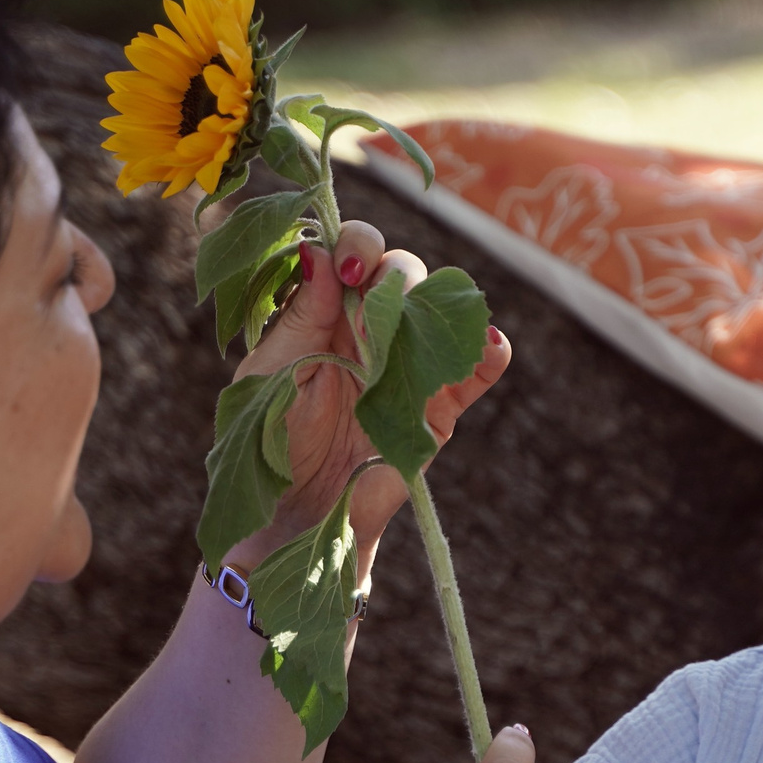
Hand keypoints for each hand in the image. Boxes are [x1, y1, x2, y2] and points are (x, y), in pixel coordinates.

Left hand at [230, 223, 509, 559]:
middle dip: (395, 278)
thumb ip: (301, 317)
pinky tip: (487, 347)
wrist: (301, 516)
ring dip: (438, 305)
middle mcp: (371, 327)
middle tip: (372, 315)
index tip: (348, 269)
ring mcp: (410, 363)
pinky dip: (490, 352)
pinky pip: (477, 370)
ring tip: (418, 329)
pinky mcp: (440, 406)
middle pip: (403, 270)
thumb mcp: (273, 375)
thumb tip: (320, 254)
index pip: (353, 252)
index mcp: (325, 310)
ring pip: (443, 307)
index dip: (358, 246)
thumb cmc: (272, 444)